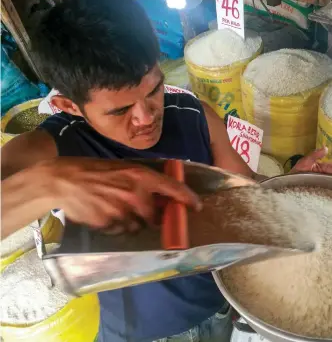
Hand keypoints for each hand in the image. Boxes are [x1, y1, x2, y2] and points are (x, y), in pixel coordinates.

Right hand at [35, 157, 200, 233]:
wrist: (64, 180)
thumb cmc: (95, 171)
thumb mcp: (123, 169)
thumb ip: (142, 182)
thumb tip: (161, 196)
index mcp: (141, 176)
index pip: (172, 188)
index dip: (187, 198)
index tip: (197, 206)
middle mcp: (135, 194)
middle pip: (154, 217)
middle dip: (150, 217)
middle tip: (139, 210)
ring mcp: (122, 211)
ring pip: (137, 227)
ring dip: (131, 222)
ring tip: (115, 208)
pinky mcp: (108, 223)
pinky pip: (119, 231)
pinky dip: (115, 226)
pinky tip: (104, 214)